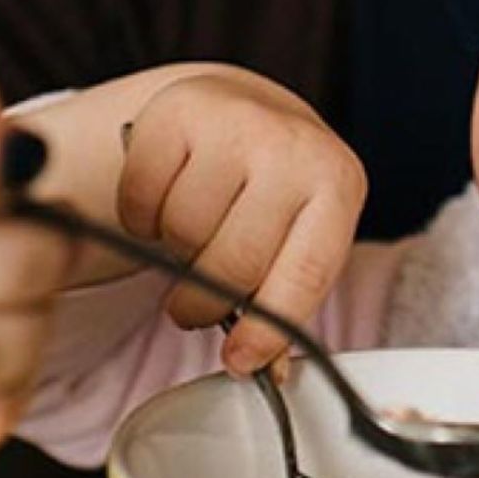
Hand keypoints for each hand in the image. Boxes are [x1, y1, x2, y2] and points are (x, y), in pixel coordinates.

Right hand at [115, 69, 366, 374]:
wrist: (243, 106)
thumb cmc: (277, 188)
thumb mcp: (301, 235)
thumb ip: (287, 300)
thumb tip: (266, 371)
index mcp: (338, 184)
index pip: (306, 272)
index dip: (269, 328)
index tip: (240, 362)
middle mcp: (292, 146)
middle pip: (234, 261)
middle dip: (205, 303)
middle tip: (194, 309)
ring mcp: (235, 122)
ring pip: (183, 232)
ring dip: (176, 252)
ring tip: (193, 237)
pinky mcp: (176, 110)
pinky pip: (140, 199)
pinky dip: (142, 219)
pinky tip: (166, 201)